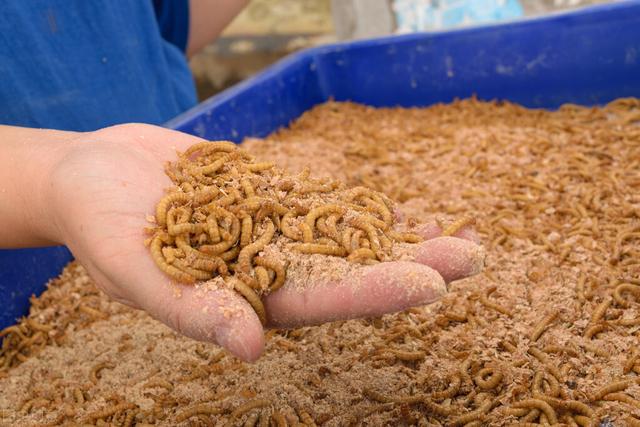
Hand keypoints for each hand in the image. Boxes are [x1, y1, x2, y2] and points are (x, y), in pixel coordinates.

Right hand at [44, 124, 483, 360]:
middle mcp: (269, 271)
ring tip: (463, 229)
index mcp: (243, 300)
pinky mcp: (272, 196)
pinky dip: (365, 200)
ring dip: (403, 234)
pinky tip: (407, 202)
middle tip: (473, 256)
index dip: (374, 293)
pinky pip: (326, 199)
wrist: (93, 172)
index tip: (431, 284)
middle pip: (351, 271)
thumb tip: (250, 350)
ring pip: (349, 237)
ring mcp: (275, 232)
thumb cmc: (100, 226)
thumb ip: (191, 309)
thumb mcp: (134, 271)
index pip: (319, 303)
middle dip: (411, 264)